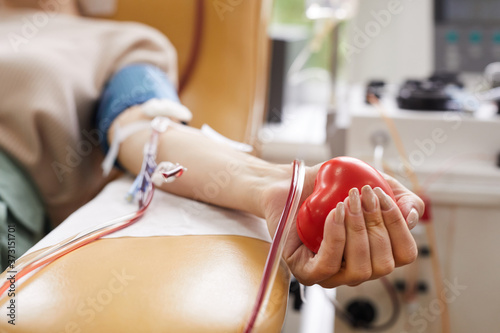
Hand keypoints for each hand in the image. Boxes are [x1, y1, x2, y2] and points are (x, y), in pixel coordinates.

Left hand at [262, 163, 423, 287]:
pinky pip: (328, 265)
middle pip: (385, 264)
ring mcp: (332, 274)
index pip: (405, 254)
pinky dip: (336, 238)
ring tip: (346, 202)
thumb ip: (400, 196)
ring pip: (360, 269)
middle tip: (360, 194)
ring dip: (357, 231)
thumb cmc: (329, 187)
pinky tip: (334, 214)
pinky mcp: (307, 272)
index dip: (398, 225)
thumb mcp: (372, 182)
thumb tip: (413, 218)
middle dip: (376, 224)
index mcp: (376, 252)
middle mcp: (357, 268)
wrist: (291, 182)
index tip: (380, 194)